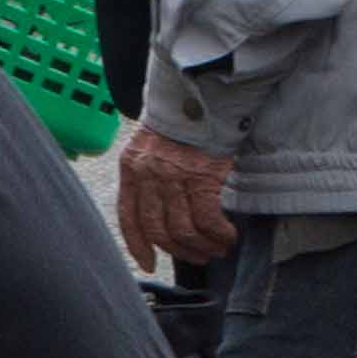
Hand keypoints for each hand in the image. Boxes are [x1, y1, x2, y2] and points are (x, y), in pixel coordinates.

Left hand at [112, 125, 237, 268]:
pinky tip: (227, 235)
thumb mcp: (150, 146)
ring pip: (184, 229)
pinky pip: (208, 219)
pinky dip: (219, 233)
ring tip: (217, 248)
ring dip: (202, 246)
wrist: (202, 94)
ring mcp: (174, 176)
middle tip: (198, 257)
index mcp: (131, 167)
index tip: (148, 263)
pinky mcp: (202, 176)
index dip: (138, 245)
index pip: (129, 217)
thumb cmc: (181, 122)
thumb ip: (148, 177)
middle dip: (179, 251)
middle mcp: (149, 175)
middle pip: (158, 230)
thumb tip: (161, 216)